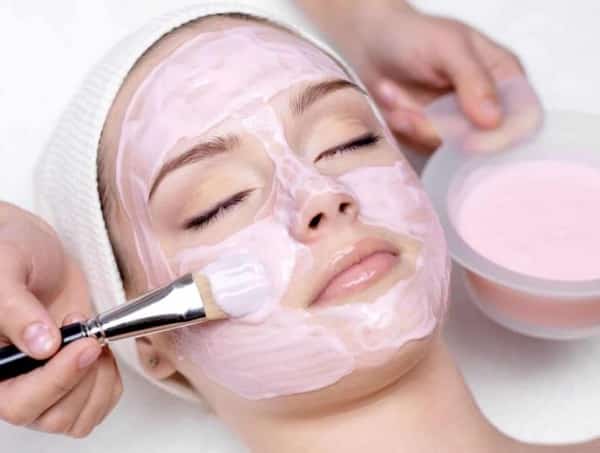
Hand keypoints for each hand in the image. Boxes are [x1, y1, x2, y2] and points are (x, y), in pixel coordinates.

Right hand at [0, 202, 121, 436]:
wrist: (35, 249)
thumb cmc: (9, 251)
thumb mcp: (6, 269)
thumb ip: (15, 308)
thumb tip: (40, 345)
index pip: (18, 402)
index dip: (56, 380)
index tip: (84, 345)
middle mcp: (11, 385)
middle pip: (52, 416)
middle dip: (82, 376)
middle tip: (89, 334)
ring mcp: (41, 387)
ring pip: (77, 417)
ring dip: (97, 379)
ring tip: (91, 336)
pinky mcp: (69, 380)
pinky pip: (96, 405)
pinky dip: (109, 382)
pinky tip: (100, 350)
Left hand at [299, 0, 525, 150]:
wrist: (370, 42)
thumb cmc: (412, 35)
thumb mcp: (447, 47)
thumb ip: (473, 80)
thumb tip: (493, 120)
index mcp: (505, 79)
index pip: (523, 121)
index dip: (501, 138)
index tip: (467, 143)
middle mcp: (486, 106)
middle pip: (480, 142)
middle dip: (437, 129)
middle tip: (405, 112)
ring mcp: (458, 124)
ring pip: (447, 149)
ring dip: (413, 126)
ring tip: (390, 93)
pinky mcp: (431, 136)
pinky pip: (422, 147)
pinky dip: (402, 128)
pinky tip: (389, 100)